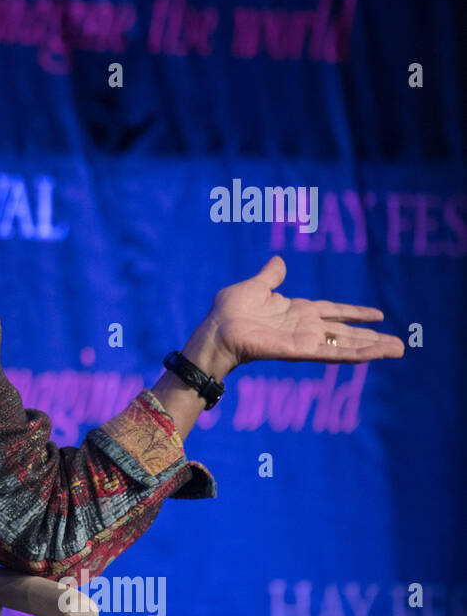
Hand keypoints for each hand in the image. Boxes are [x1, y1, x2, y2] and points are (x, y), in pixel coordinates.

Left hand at [201, 255, 405, 371]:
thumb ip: (270, 277)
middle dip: (372, 337)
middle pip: (345, 332)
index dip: (354, 313)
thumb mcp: (254, 286)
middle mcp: (305, 327)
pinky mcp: (300, 351)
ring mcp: (304, 340)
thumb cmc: (228, 311)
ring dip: (372, 348)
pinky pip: (332, 353)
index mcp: (296, 311)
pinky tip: (375, 354)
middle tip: (399, 343)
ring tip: (398, 350)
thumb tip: (278, 261)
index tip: (378, 315)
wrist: (216, 330)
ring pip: (345, 344)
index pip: (333, 311)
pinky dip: (354, 353)